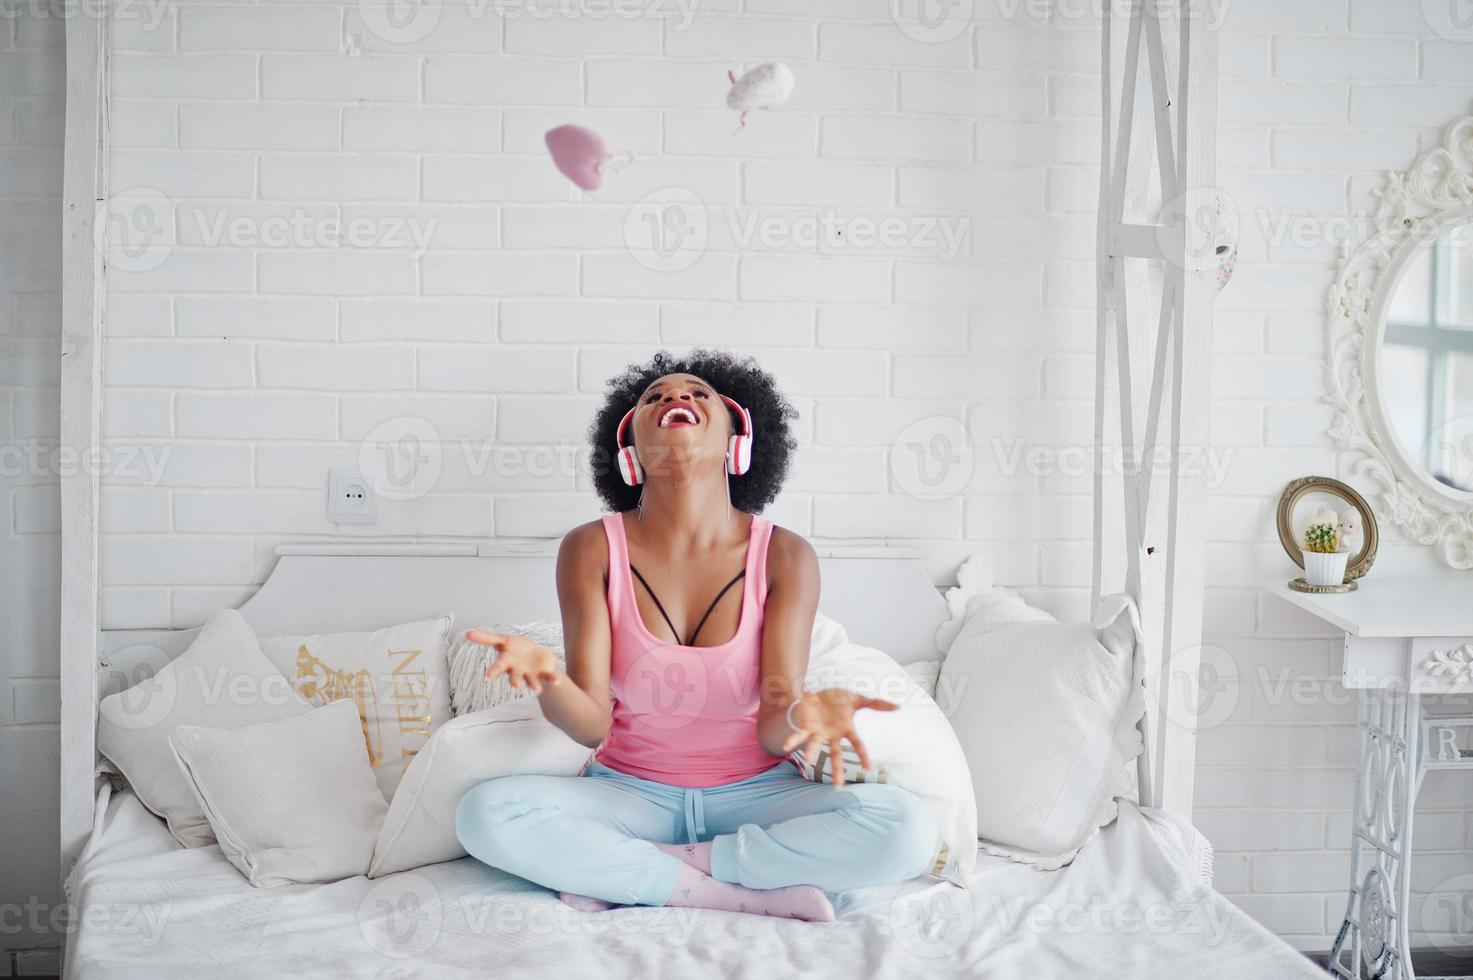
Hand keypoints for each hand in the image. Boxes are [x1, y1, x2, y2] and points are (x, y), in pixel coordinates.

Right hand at [466, 630, 560, 694]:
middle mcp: (518, 671)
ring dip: (534, 685)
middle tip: (516, 686)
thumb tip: (465, 632)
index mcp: (507, 662)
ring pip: (531, 681)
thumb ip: (485, 638)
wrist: (533, 657)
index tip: (487, 676)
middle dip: (515, 681)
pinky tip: (557, 682)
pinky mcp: (543, 673)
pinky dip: (552, 679)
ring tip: (537, 689)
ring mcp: (531, 673)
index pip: (499, 667)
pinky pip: (548, 677)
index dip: (493, 671)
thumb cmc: (515, 648)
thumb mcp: (501, 640)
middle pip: (515, 677)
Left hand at [780, 688, 897, 786]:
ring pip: (815, 745)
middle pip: (835, 755)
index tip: (869, 769)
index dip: (863, 756)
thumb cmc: (838, 701)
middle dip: (836, 770)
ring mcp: (818, 732)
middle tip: (837, 787)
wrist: (817, 695)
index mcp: (846, 729)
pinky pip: (799, 734)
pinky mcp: (806, 727)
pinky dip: (792, 740)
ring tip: (807, 760)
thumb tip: (899, 706)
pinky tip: (785, 747)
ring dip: (810, 752)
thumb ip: (876, 704)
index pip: (857, 744)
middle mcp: (832, 735)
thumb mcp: (857, 699)